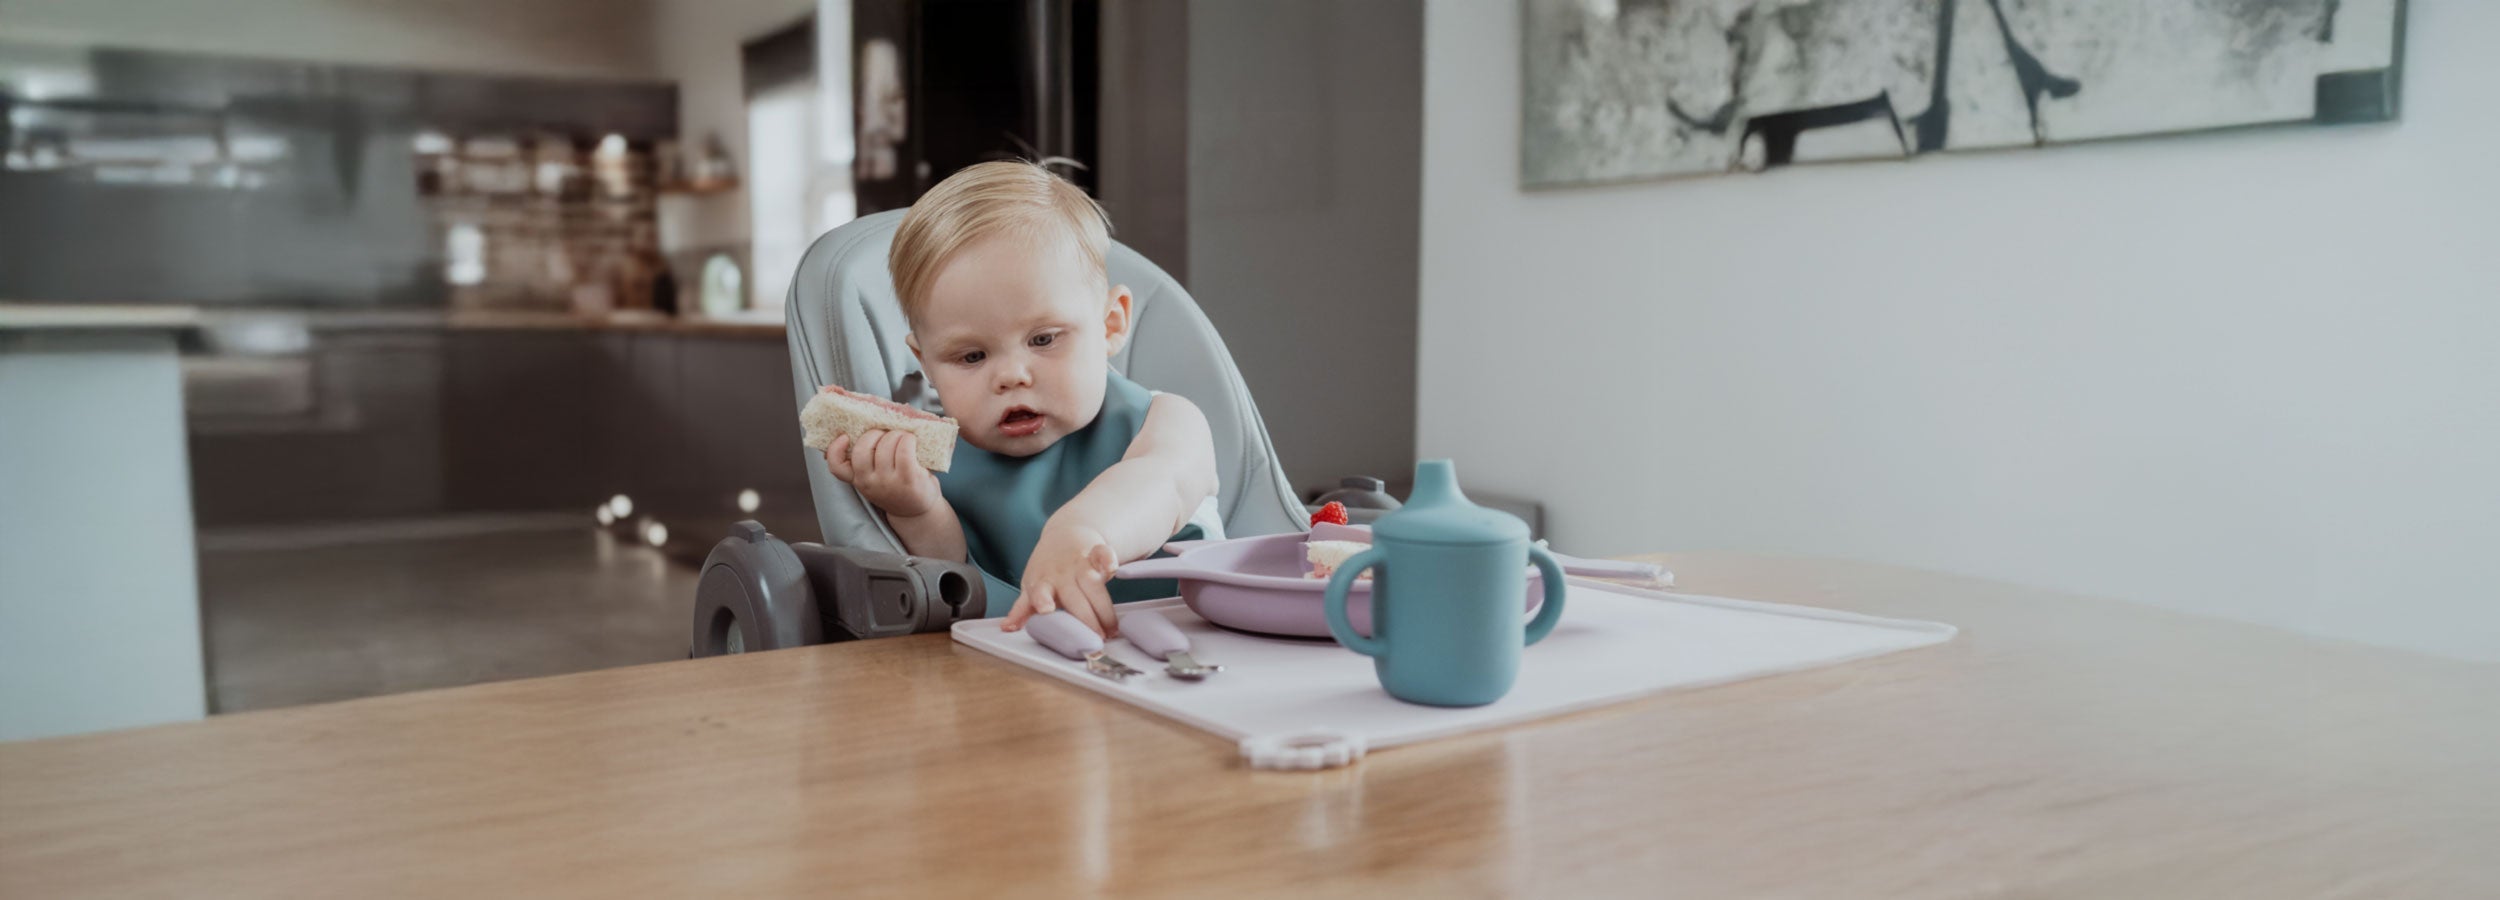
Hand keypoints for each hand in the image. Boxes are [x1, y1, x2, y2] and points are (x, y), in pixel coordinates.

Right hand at [823, 430, 941, 518]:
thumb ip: (867, 463)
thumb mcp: (876, 480)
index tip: (844, 436)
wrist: (916, 512)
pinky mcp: (908, 478)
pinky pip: (904, 449)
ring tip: (903, 437)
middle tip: (885, 434)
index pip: (837, 466)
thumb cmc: (896, 488)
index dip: (836, 449)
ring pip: (885, 444)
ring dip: (896, 434)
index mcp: (858, 479)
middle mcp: (869, 482)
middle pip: (862, 448)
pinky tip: (912, 441)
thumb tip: (869, 427)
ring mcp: (888, 482)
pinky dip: (908, 439)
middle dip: (874, 433)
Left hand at [1002, 523, 1119, 636]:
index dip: (1042, 600)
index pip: (1039, 593)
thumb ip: (1023, 609)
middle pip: (1075, 598)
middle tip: (1097, 640)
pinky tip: (1112, 568)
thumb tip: (1007, 628)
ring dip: (1104, 608)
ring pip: (1093, 585)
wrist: (1065, 535)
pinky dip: (1109, 559)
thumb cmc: (1048, 569)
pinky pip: (1103, 555)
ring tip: (1112, 629)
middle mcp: (1060, 574)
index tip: (1046, 610)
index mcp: (1041, 583)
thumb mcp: (1032, 587)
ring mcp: (1079, 563)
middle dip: (1087, 620)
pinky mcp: (1095, 553)